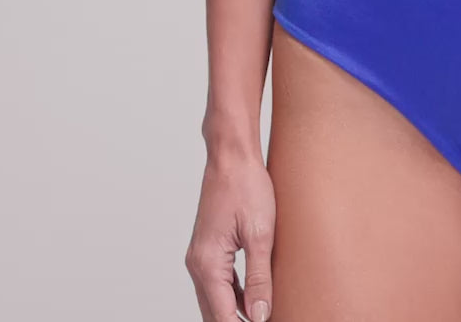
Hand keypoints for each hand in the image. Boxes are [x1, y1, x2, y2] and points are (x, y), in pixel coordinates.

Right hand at [185, 149, 275, 321]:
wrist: (231, 156)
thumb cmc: (246, 186)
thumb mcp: (260, 234)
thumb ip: (260, 278)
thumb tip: (260, 316)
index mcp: (209, 265)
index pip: (222, 317)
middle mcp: (198, 265)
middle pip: (213, 314)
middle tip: (262, 321)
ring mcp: (200, 257)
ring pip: (214, 300)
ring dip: (233, 313)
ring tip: (259, 316)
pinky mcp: (208, 249)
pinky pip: (217, 284)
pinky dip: (232, 296)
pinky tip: (251, 300)